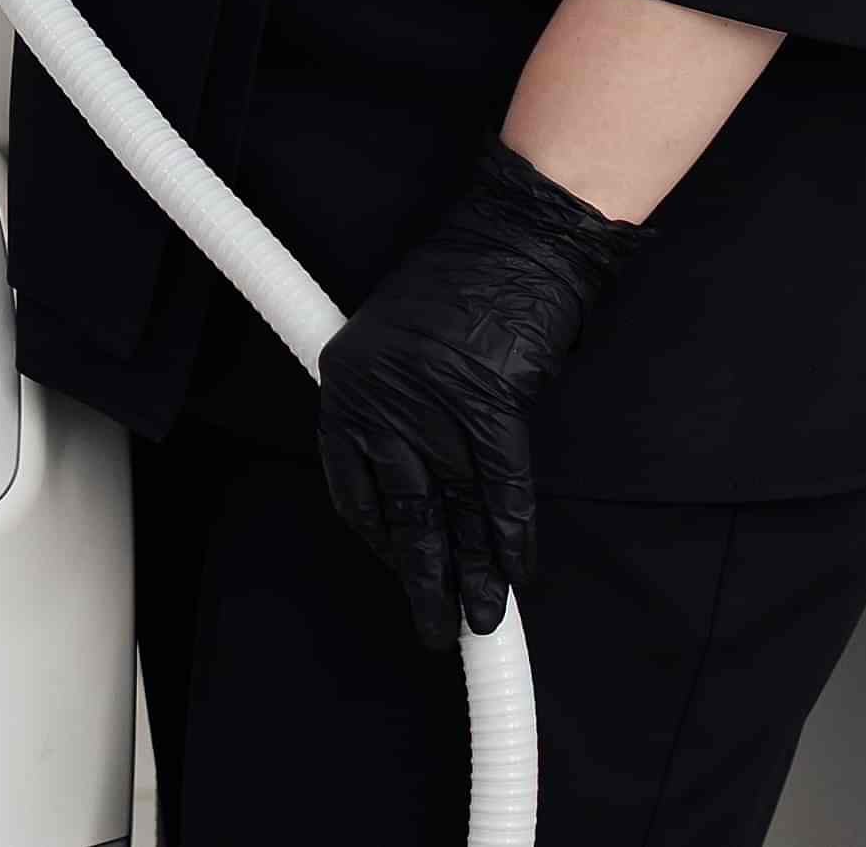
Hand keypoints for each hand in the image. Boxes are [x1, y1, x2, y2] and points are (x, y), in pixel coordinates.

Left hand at [311, 139, 648, 649]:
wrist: (513, 239)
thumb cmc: (459, 288)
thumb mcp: (398, 346)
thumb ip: (397, 409)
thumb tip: (417, 478)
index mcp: (349, 384)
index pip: (352, 486)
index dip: (378, 537)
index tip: (397, 566)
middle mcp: (383, 400)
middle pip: (404, 512)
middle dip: (421, 577)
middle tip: (431, 625)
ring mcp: (437, 404)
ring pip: (455, 512)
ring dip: (472, 574)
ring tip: (479, 620)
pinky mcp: (492, 405)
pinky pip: (502, 488)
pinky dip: (512, 535)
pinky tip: (516, 572)